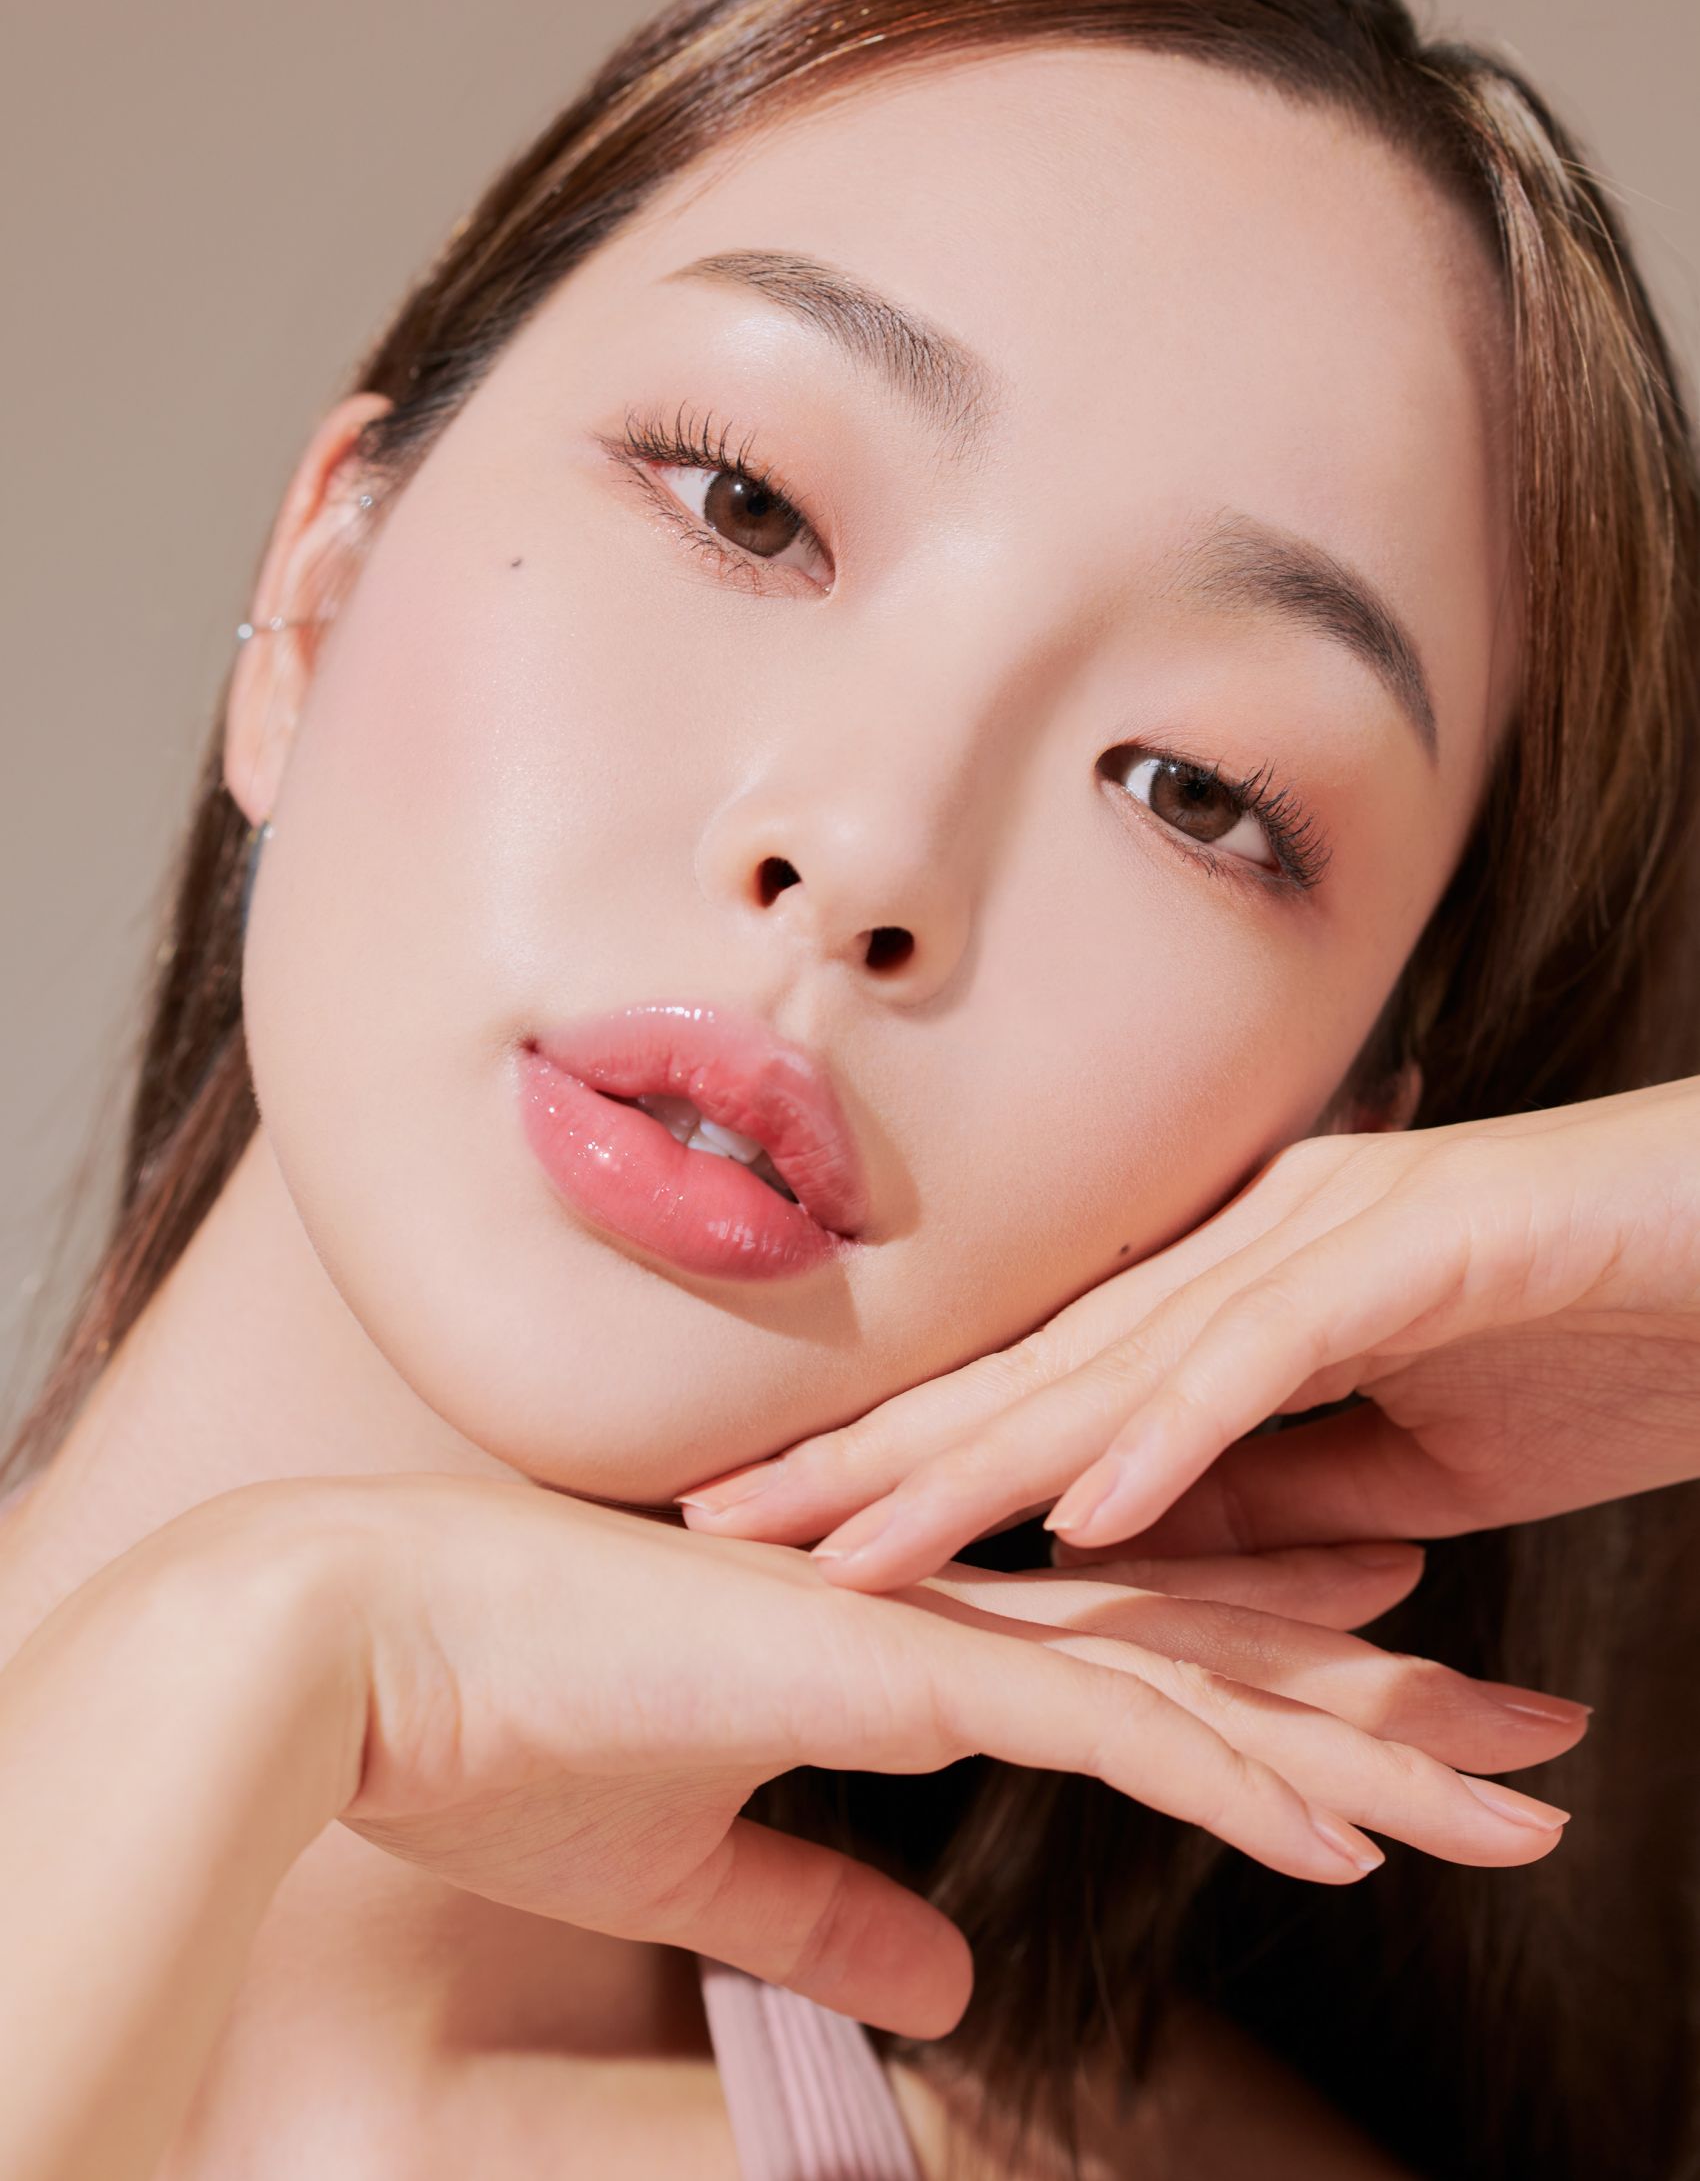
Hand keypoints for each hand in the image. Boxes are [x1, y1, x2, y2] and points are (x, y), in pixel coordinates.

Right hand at [200, 1473, 1576, 2037]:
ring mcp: (923, 1627)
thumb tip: (949, 1972)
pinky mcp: (881, 1666)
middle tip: (1540, 1739)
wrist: (367, 1645)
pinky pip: (1099, 1729)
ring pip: (1198, 1678)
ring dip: (1368, 1746)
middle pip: (1217, 1652)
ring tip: (1518, 1784)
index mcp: (907, 1641)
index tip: (1415, 1724)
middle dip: (1391, 1708)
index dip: (1289, 1697)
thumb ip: (834, 1904)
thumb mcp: (700, 1861)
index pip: (1143, 1662)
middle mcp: (946, 1612)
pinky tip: (1345, 1839)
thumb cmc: (503, 1735)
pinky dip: (1233, 1786)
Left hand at [674, 1076, 1699, 1584]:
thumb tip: (1130, 1546)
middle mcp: (1255, 1244)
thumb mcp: (1412, 1464)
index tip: (772, 1525)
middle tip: (717, 1523)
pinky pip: (1276, 1352)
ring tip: (844, 1545)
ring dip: (974, 1462)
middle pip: (1032, 1370)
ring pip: (1117, 1362)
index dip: (896, 1460)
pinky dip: (1179, 1431)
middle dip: (868, 1455)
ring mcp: (1331, 1231)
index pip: (1041, 1391)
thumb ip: (1273, 1487)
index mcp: (1241, 1287)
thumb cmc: (1608, 1331)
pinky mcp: (1426, 1242)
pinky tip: (1085, 1504)